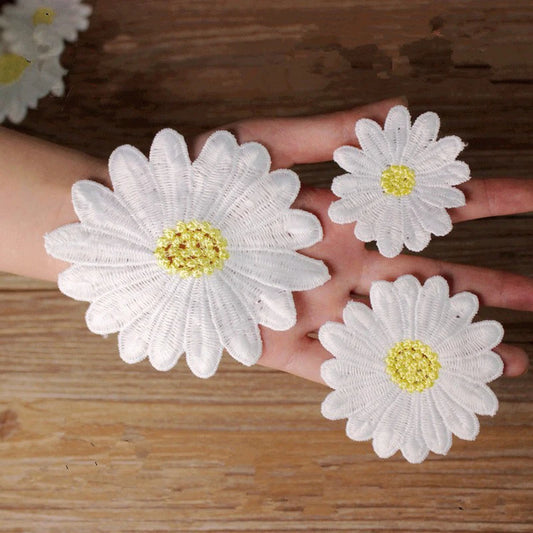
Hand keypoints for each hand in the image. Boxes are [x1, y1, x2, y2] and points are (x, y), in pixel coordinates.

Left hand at [193, 97, 532, 382]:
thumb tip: (397, 111)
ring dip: (449, 344)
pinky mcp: (282, 350)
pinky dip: (380, 384)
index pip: (423, 211)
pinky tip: (425, 394)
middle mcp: (339, 268)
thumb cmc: (202, 183)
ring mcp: (315, 311)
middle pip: (425, 279)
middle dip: (485, 286)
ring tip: (506, 359)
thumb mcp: (262, 145)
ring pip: (395, 331)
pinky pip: (340, 372)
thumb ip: (326, 133)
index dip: (480, 201)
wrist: (147, 233)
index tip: (532, 196)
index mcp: (340, 220)